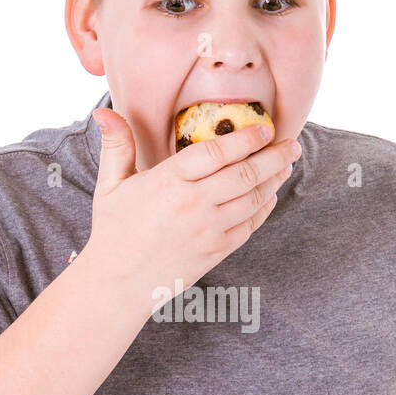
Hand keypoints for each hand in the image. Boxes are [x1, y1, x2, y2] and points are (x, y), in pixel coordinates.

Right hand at [85, 107, 298, 303]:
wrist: (119, 284)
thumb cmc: (114, 231)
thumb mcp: (110, 185)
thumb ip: (116, 145)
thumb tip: (104, 111)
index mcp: (168, 181)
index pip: (216, 152)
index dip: (245, 138)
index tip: (264, 129)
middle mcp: (193, 204)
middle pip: (245, 174)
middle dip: (274, 157)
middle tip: (292, 144)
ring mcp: (208, 229)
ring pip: (253, 198)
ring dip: (275, 180)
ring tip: (287, 164)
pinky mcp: (217, 250)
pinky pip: (250, 224)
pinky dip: (264, 208)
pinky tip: (270, 195)